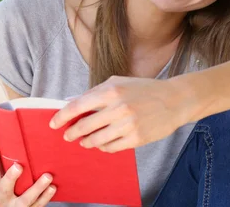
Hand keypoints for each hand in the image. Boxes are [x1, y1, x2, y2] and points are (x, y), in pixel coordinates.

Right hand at [0, 143, 55, 206]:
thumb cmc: (8, 189)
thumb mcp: (1, 181)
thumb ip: (4, 163)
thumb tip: (8, 134)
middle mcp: (3, 199)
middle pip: (4, 188)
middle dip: (11, 177)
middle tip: (19, 166)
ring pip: (25, 200)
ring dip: (36, 188)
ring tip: (47, 176)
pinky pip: (37, 206)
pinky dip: (45, 197)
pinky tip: (53, 187)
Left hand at [49, 76, 194, 152]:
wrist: (175, 100)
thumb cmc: (145, 89)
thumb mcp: (119, 82)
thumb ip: (95, 92)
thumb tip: (71, 102)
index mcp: (112, 90)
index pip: (78, 105)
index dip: (62, 116)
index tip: (54, 123)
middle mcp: (118, 108)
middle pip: (84, 126)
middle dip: (72, 133)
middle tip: (69, 135)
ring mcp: (128, 125)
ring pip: (96, 140)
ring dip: (87, 142)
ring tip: (85, 140)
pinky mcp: (136, 139)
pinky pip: (111, 147)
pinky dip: (103, 146)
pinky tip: (103, 142)